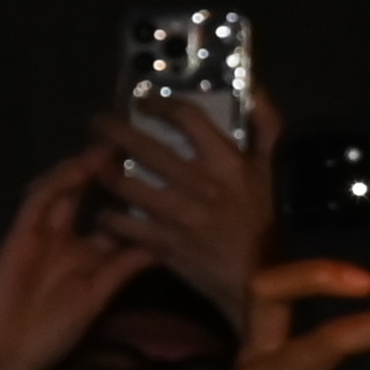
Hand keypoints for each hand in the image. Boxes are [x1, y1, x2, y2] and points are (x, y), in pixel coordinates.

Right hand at [0, 142, 161, 369]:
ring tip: (109, 145)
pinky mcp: (18, 234)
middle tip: (136, 141)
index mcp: (89, 256)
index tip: (163, 172)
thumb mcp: (99, 297)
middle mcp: (67, 238)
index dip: (135, 195)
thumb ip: (125, 267)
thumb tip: (167, 242)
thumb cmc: (51, 334)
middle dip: (111, 169)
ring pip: (64, 190)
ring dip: (85, 167)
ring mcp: (41, 233)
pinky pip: (39, 201)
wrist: (5, 355)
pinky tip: (78, 167)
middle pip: (91, 195)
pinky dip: (58, 182)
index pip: (116, 217)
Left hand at [106, 90, 278, 327]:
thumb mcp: (276, 170)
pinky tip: (105, 209)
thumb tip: (255, 90)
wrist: (264, 278)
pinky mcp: (162, 243)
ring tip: (94, 164)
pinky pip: (122, 225)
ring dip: (103, 171)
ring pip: (123, 184)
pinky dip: (108, 216)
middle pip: (142, 147)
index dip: (159, 103)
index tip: (143, 99)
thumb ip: (268, 128)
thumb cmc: (270, 220)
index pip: (186, 118)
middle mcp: (197, 184)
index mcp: (226, 163)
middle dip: (112, 129)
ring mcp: (177, 215)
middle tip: (98, 123)